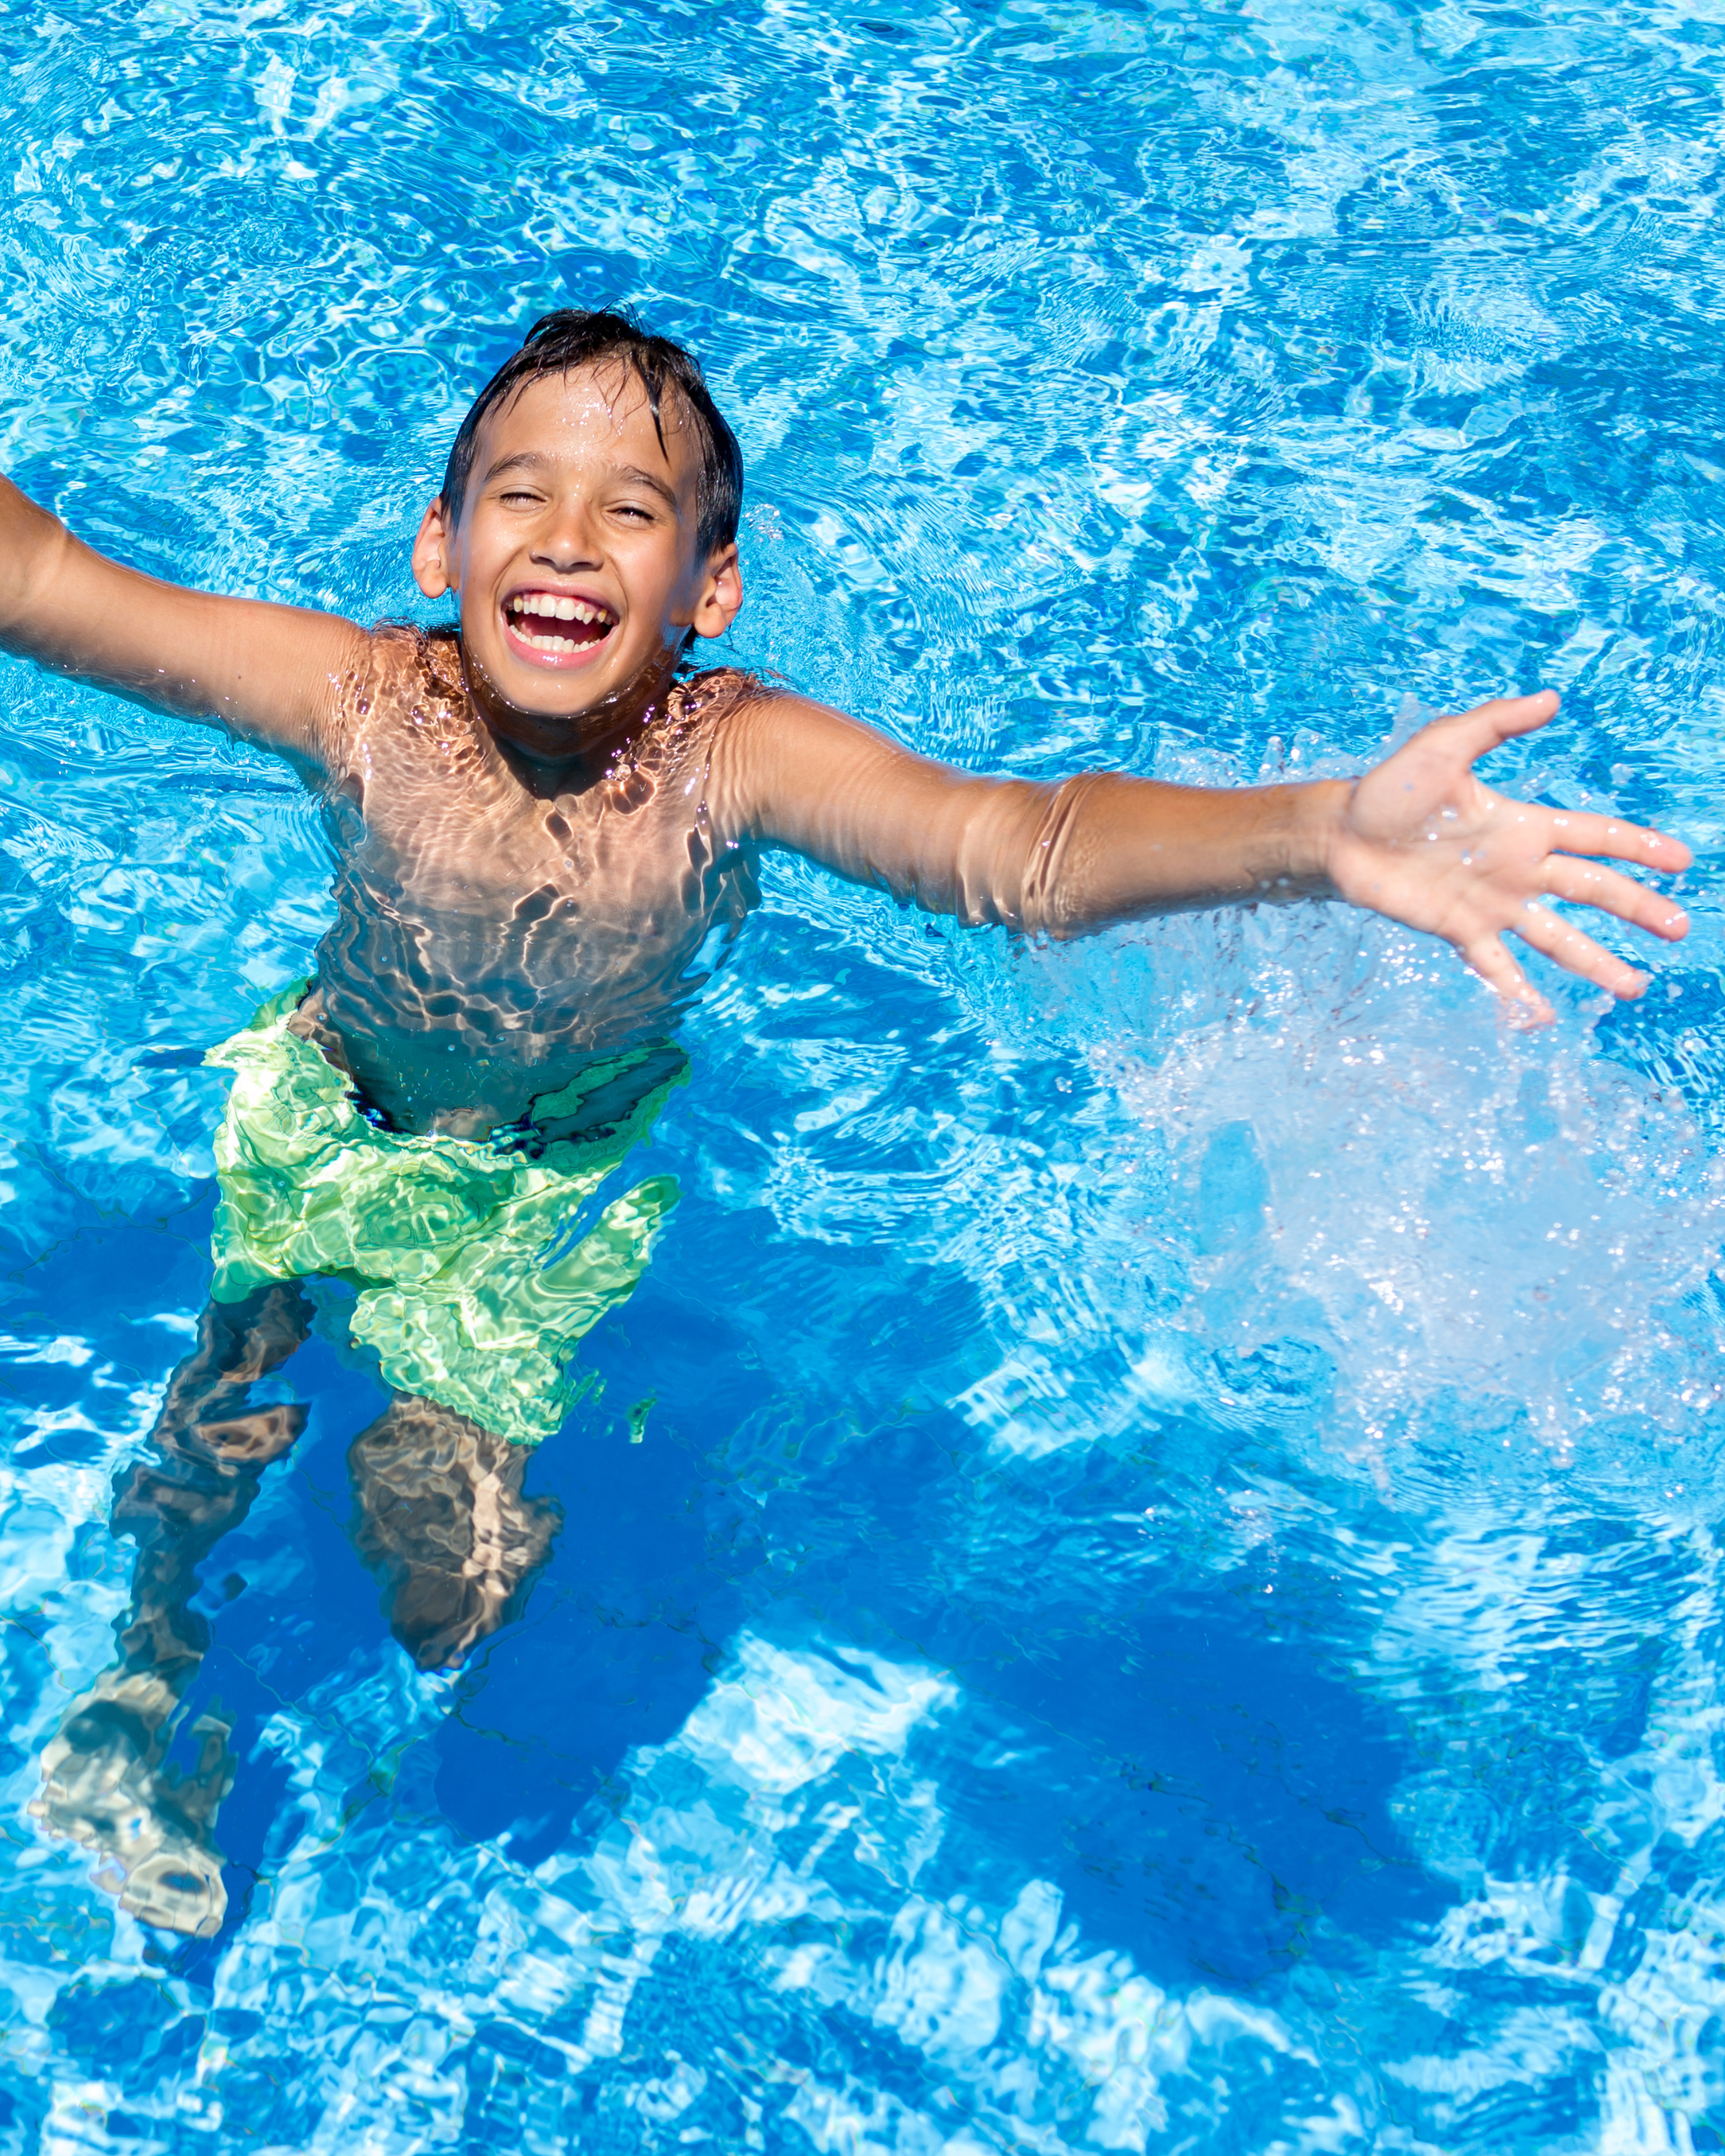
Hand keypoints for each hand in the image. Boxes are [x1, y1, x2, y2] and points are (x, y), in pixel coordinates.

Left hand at [1325, 691, 1691, 1018]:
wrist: (1341, 836)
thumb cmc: (1390, 789)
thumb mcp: (1444, 746)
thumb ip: (1496, 722)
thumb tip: (1551, 697)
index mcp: (1523, 826)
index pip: (1595, 837)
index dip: (1639, 848)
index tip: (1681, 863)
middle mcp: (1517, 869)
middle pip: (1591, 891)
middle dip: (1637, 909)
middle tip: (1679, 929)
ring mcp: (1492, 905)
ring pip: (1557, 939)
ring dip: (1596, 962)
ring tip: (1633, 987)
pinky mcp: (1460, 932)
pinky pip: (1497, 969)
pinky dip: (1519, 994)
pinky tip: (1544, 1019)